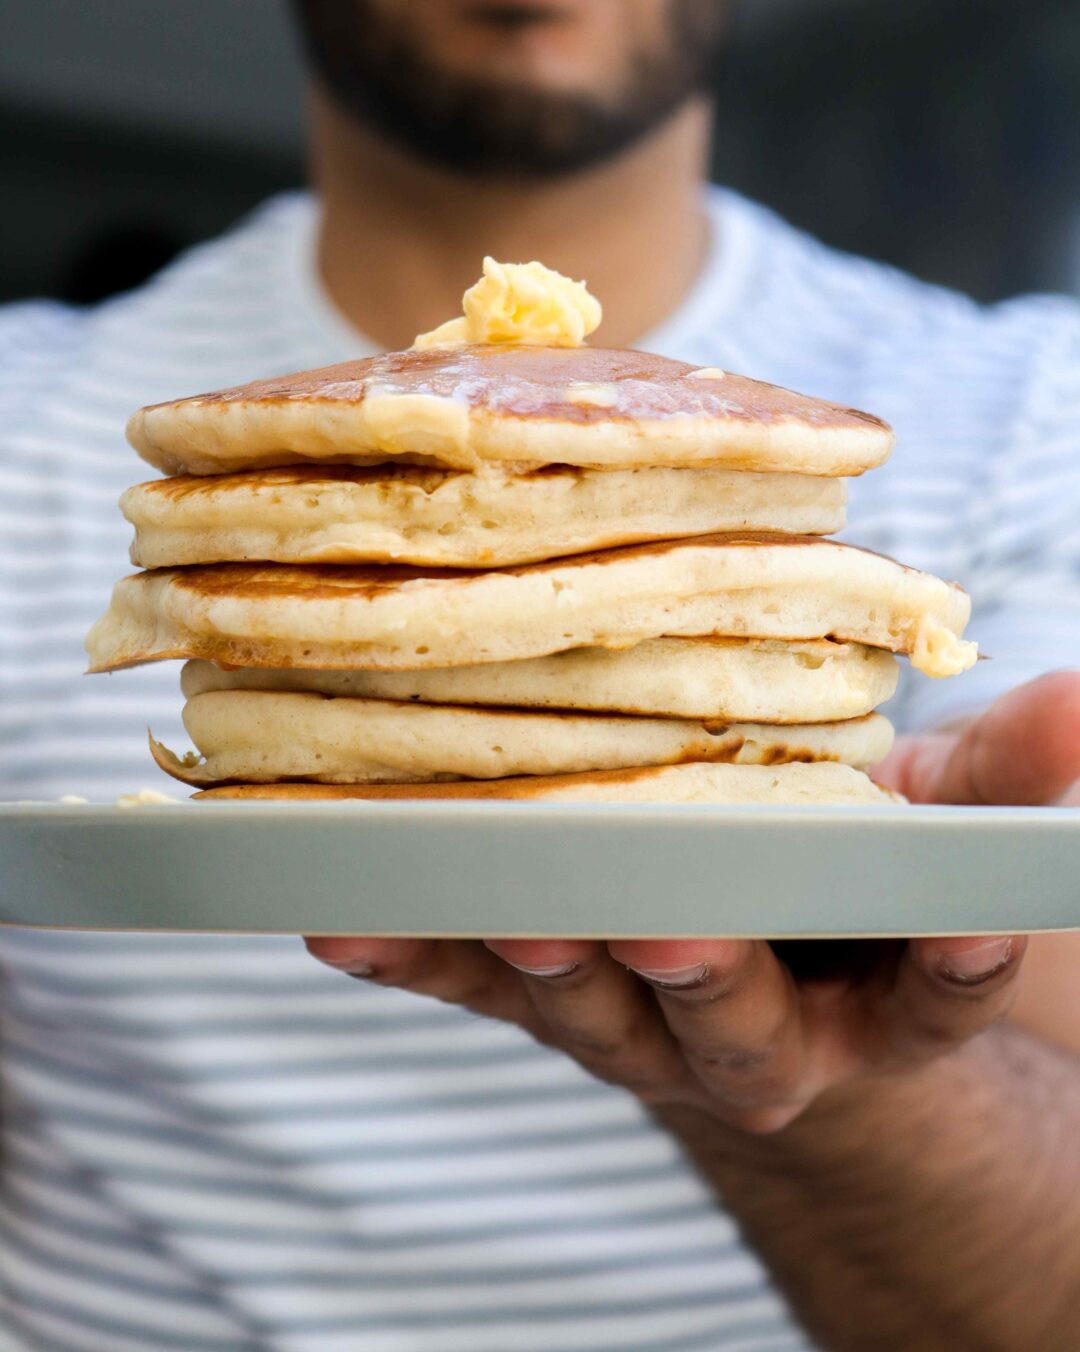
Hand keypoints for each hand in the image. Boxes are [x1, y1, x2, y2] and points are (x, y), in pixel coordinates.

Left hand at [306, 672, 1079, 1132]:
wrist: (760, 970)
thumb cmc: (845, 889)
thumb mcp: (932, 825)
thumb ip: (995, 777)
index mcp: (869, 999)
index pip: (925, 996)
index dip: (944, 968)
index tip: (957, 934)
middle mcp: (745, 1032)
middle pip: (728, 1019)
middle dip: (706, 977)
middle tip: (674, 928)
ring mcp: (629, 1020)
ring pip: (590, 1006)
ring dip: (542, 962)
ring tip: (503, 911)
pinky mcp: (533, 986)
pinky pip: (469, 980)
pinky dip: (414, 953)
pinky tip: (344, 917)